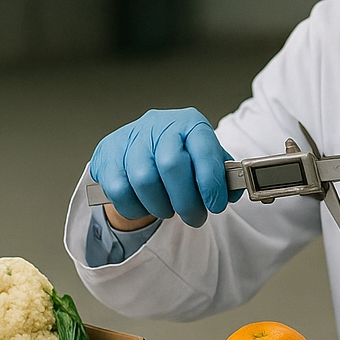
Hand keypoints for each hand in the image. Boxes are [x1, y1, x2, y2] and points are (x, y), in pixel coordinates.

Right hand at [87, 108, 240, 227]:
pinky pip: (119, 190)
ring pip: (144, 180)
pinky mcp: (107, 155)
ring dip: (161, 206)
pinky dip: (135, 208)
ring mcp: (130, 138)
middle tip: (194, 217)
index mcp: (189, 122)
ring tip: (169, 211)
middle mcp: (159, 125)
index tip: (215, 204)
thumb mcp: (204, 157)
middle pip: (171, 166)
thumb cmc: (178, 153)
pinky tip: (145, 207)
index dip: (211, 182)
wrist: (142, 145)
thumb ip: (220, 173)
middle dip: (186, 201)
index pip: (203, 149)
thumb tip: (231, 193)